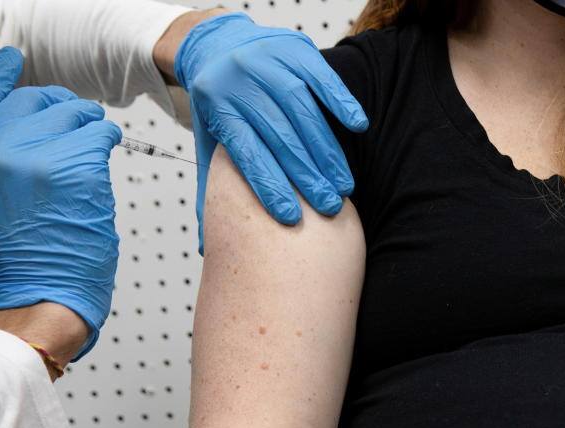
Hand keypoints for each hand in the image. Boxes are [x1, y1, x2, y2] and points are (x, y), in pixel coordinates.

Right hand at [0, 47, 120, 361]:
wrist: (46, 294)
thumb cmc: (29, 255)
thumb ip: (0, 154)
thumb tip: (32, 119)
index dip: (1, 77)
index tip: (13, 61)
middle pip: (36, 100)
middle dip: (63, 108)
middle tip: (78, 124)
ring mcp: (34, 158)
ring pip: (75, 114)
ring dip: (92, 126)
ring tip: (93, 147)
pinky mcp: (74, 168)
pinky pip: (100, 134)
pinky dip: (108, 142)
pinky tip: (105, 155)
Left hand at [173, 12, 368, 245]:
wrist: (219, 45)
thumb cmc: (220, 103)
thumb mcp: (208, 140)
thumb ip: (210, 187)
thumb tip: (206, 245)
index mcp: (218, 105)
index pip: (248, 152)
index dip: (270, 187)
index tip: (292, 219)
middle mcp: (241, 80)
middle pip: (279, 136)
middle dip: (306, 176)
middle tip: (329, 207)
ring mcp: (268, 60)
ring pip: (302, 110)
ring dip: (326, 150)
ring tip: (343, 184)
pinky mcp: (295, 48)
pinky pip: (322, 78)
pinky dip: (341, 102)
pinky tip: (357, 128)